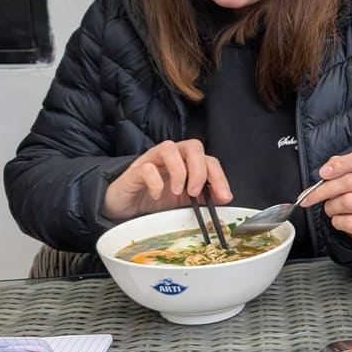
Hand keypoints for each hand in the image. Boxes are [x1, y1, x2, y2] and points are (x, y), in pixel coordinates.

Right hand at [102, 139, 231, 220]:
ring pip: (170, 148)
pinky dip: (156, 183)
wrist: (127, 205)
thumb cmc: (157, 199)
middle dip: (199, 170)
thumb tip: (225, 198)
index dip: (219, 177)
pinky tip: (157, 195)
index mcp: (188, 162)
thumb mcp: (185, 201)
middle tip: (195, 193)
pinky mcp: (135, 170)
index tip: (223, 197)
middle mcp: (172, 156)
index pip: (210, 160)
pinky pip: (147, 168)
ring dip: (178, 172)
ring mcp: (153, 160)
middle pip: (193, 146)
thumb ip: (204, 197)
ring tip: (176, 192)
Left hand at [303, 144, 351, 242]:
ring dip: (331, 207)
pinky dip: (337, 222)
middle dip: (323, 190)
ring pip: (348, 202)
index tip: (323, 173)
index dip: (343, 163)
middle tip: (308, 197)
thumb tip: (326, 171)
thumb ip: (336, 168)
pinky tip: (339, 219)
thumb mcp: (345, 177)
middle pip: (349, 181)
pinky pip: (349, 222)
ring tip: (331, 208)